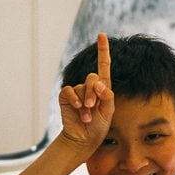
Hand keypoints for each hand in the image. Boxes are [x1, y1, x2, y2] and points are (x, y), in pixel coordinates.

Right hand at [57, 33, 114, 154]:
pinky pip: (69, 90)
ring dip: (85, 101)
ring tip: (86, 116)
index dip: (102, 50)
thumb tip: (100, 83)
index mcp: (103, 88)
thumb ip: (107, 96)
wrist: (83, 139)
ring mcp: (77, 91)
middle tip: (93, 107)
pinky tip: (77, 108)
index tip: (101, 35)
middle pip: (93, 77)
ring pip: (82, 86)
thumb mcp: (109, 112)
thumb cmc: (99, 127)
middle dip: (94, 92)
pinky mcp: (66, 96)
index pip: (103, 65)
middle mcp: (89, 87)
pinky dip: (74, 99)